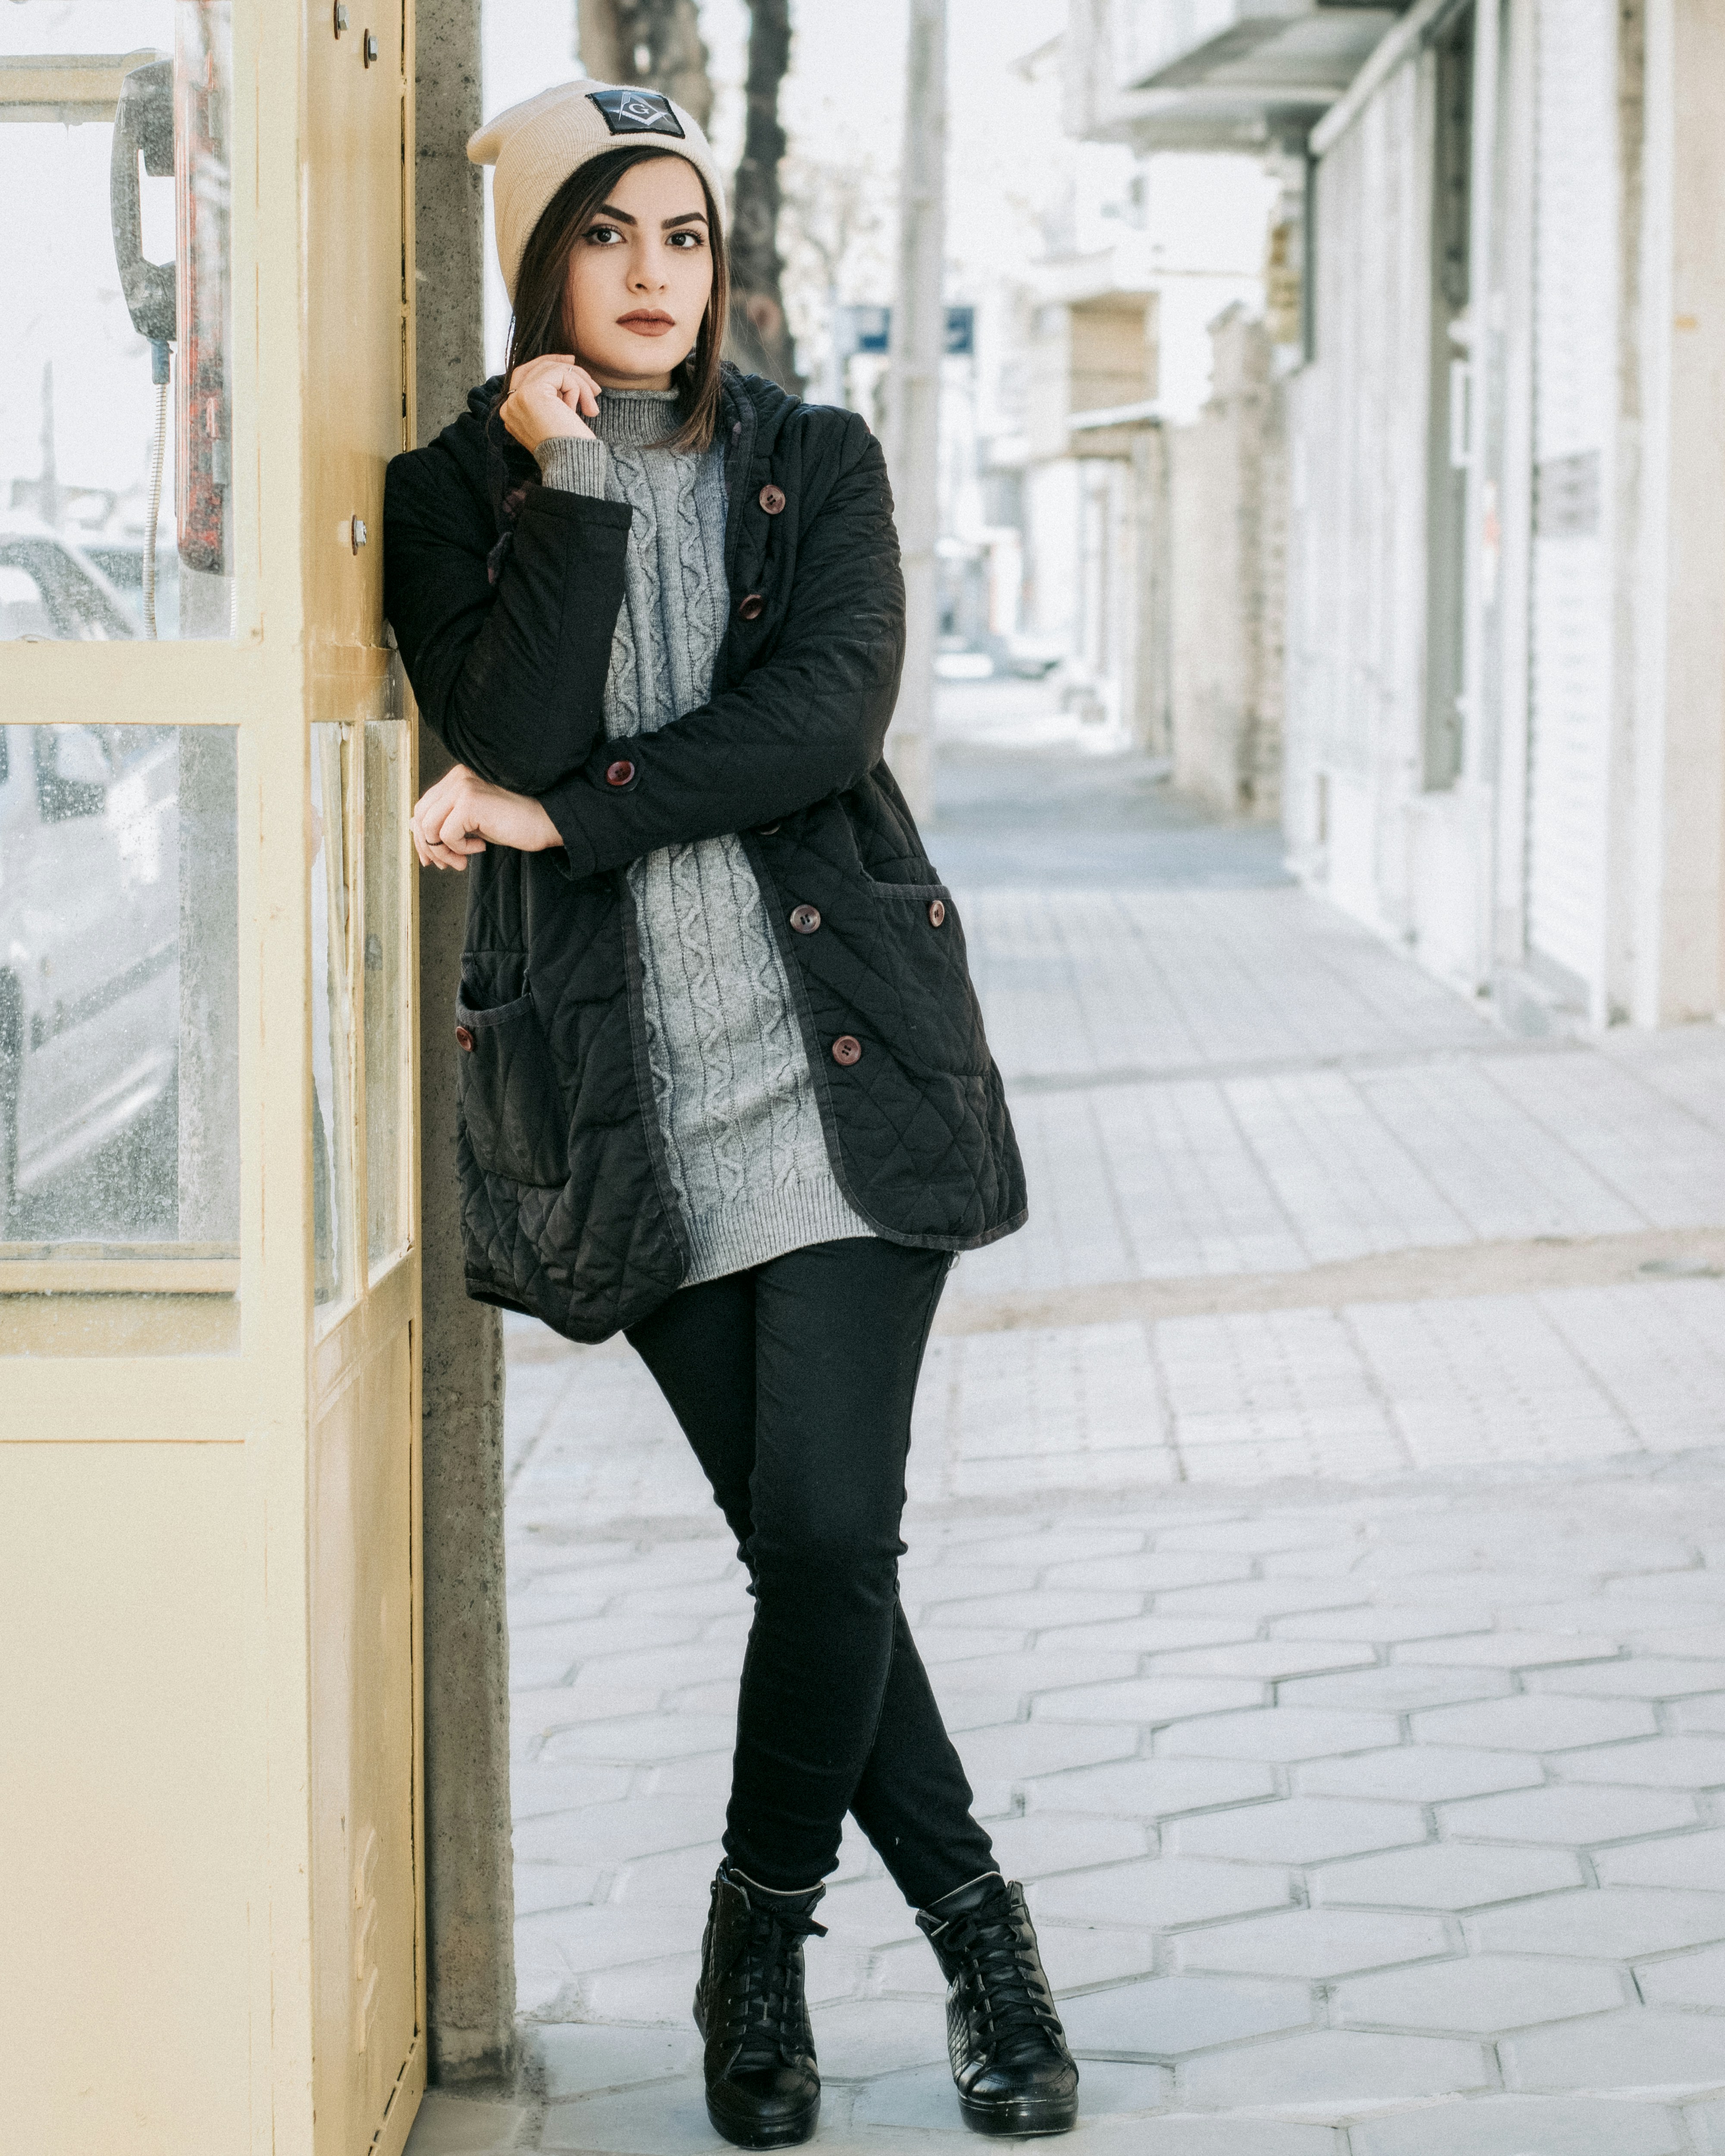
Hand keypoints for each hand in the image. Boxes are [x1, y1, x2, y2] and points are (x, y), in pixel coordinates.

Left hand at [411, 764, 560, 870]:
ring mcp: (463, 787)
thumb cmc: (515, 823)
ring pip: (428, 827)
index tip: (434, 859)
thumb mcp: (476, 822)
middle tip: (447, 864)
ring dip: (444, 851)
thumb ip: (450, 822)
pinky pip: (447, 834)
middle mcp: (457, 777)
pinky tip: (481, 848)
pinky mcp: (470, 802)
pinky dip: (460, 849)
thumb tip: (420, 838)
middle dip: (428, 846)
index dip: (422, 836)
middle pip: (420, 816)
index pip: (424, 807)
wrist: (547, 821)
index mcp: (457, 778)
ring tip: (464, 860)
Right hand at [500, 355, 601, 451]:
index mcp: (513, 413)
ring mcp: (518, 398)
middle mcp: (510, 405)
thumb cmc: (571, 449)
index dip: (549, 365)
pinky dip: (578, 387)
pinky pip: (560, 373)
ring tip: (591, 407)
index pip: (526, 375)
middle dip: (566, 369)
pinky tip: (585, 410)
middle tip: (590, 381)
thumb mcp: (557, 417)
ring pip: (551, 369)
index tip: (572, 363)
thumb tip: (569, 365)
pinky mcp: (532, 393)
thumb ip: (554, 396)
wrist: (573, 466)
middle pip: (537, 368)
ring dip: (579, 383)